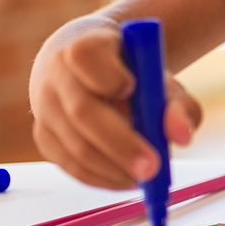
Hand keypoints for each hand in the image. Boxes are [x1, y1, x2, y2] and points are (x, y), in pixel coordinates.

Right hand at [29, 21, 201, 188]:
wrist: (90, 71)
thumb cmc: (132, 75)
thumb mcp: (160, 80)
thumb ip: (178, 105)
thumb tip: (181, 135)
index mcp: (86, 45)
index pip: (86, 56)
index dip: (107, 75)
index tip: (131, 88)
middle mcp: (56, 73)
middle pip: (81, 110)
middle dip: (120, 143)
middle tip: (152, 167)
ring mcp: (44, 106)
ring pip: (75, 145)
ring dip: (113, 168)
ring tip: (146, 176)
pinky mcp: (43, 134)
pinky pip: (68, 164)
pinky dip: (100, 178)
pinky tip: (125, 180)